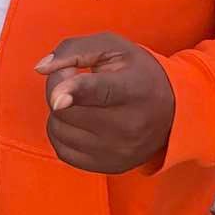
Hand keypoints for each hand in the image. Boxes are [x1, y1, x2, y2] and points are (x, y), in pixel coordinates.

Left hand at [35, 33, 175, 173]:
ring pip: (60, 129)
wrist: (173, 111)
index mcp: (132, 89)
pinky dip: (61, 131)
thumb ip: (74, 50)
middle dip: (58, 88)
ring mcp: (118, 151)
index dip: (75, 92)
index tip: (56, 98)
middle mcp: (127, 126)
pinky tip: (77, 119)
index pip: (100, 92)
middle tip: (73, 77)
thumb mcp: (112, 47)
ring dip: (59, 110)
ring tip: (79, 100)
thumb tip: (41, 69)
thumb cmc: (137, 72)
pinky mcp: (108, 167)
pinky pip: (62, 150)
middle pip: (68, 110)